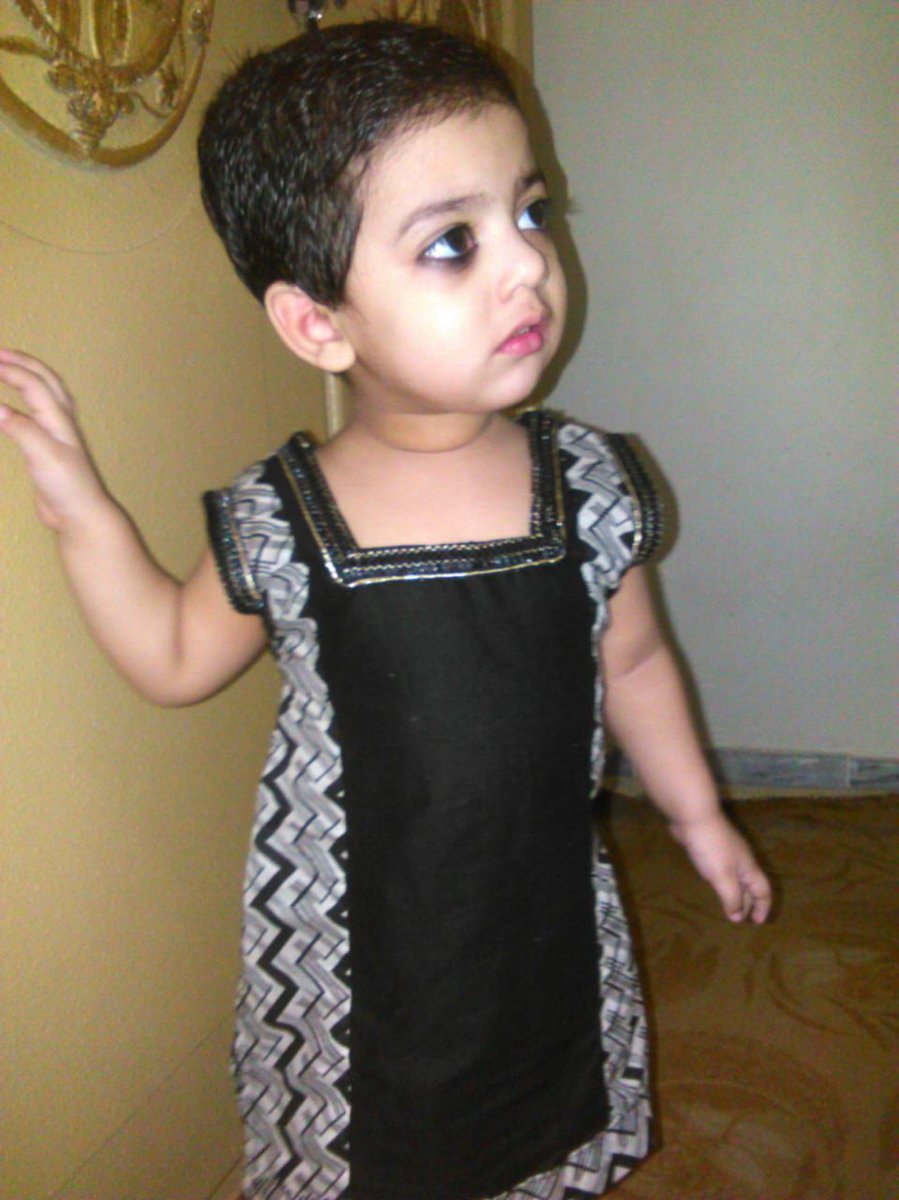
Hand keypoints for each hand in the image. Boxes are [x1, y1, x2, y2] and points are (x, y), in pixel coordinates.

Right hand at [0, 349, 110, 532]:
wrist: (80, 515)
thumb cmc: (67, 486)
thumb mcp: (43, 455)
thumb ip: (21, 429)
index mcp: (59, 419)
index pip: (33, 384)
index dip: (9, 369)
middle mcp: (61, 421)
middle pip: (45, 381)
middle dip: (22, 363)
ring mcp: (57, 434)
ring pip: (47, 394)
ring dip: (28, 376)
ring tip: (7, 367)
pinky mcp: (49, 448)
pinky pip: (39, 413)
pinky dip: (26, 400)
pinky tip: (13, 409)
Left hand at [670, 810, 771, 923]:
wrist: (693, 816)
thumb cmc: (711, 848)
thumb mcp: (724, 876)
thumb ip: (732, 897)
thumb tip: (737, 917)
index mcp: (748, 867)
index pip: (763, 890)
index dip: (762, 907)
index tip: (757, 922)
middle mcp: (741, 860)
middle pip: (749, 886)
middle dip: (746, 903)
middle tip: (738, 919)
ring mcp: (726, 853)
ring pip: (735, 878)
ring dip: (733, 893)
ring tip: (726, 906)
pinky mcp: (711, 848)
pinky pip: (721, 870)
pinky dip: (721, 882)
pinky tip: (711, 883)